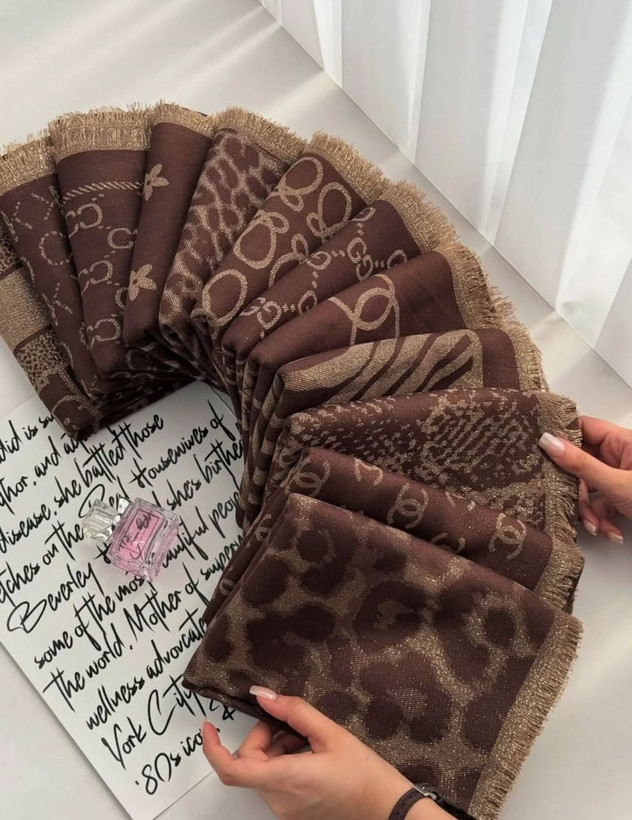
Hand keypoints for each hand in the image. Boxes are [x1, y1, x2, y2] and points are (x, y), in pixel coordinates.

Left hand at [202, 686, 449, 819]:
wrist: (387, 810)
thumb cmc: (364, 773)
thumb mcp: (331, 733)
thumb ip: (293, 712)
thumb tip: (261, 695)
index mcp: (286, 779)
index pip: (232, 769)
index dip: (212, 748)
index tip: (208, 726)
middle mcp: (279, 800)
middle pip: (250, 763)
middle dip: (263, 736)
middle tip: (291, 722)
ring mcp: (285, 810)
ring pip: (262, 771)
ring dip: (276, 748)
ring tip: (309, 739)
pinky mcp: (293, 812)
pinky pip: (275, 782)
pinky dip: (284, 761)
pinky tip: (311, 753)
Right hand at [539, 415, 631, 542]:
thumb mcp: (617, 483)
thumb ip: (581, 464)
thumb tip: (549, 442)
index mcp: (622, 441)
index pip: (583, 427)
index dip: (562, 437)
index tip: (541, 450)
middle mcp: (620, 455)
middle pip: (580, 463)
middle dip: (578, 490)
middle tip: (574, 504)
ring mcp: (621, 477)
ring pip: (588, 487)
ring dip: (589, 511)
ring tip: (598, 527)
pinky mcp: (622, 497)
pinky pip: (601, 503)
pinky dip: (602, 520)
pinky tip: (610, 532)